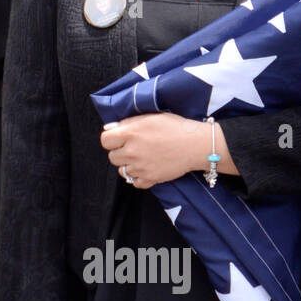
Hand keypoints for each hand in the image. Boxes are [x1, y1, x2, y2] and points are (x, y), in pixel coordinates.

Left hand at [100, 114, 216, 187]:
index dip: (111, 139)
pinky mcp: (150, 179)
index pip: (105, 141)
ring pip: (122, 171)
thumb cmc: (175, 127)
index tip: (119, 139)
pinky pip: (135, 183)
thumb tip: (110, 128)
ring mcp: (140, 167)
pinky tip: (147, 169)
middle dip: (120, 152)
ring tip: (142, 158)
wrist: (195, 144)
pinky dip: (138, 178)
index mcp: (130, 133)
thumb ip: (128, 122)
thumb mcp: (150, 117)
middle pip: (112, 157)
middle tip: (135, 148)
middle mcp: (132, 151)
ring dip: (129, 165)